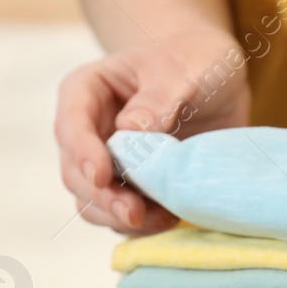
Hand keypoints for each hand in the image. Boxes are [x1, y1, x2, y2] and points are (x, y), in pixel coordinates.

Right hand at [55, 29, 251, 233]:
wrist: (215, 83)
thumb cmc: (196, 63)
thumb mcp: (187, 69)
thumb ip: (160, 97)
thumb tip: (130, 131)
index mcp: (86, 90)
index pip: (71, 124)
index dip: (82, 153)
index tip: (101, 175)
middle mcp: (87, 130)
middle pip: (75, 173)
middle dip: (102, 197)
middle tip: (136, 212)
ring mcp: (104, 162)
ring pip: (92, 202)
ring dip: (120, 217)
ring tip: (162, 218)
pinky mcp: (127, 187)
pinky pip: (120, 215)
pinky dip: (140, 225)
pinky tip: (169, 218)